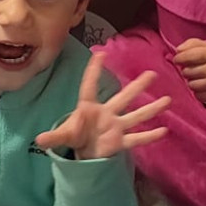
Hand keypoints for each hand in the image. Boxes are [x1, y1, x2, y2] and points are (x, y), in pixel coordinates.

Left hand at [35, 54, 169, 160]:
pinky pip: (137, 138)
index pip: (90, 86)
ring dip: (151, 109)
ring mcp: (116, 126)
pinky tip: (164, 130)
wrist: (85, 152)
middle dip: (137, 86)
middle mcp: (107, 113)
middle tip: (151, 73)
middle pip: (123, 97)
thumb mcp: (63, 136)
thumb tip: (38, 140)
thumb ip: (53, 138)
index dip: (93, 71)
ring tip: (167, 100)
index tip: (100, 53)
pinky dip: (150, 136)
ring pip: (136, 116)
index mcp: (89, 107)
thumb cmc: (76, 136)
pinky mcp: (121, 141)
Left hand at [171, 39, 205, 103]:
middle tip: (195, 69)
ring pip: (191, 85)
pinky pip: (197, 96)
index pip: (188, 56)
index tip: (177, 59)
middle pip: (187, 72)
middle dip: (187, 70)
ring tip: (200, 77)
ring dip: (192, 81)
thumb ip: (191, 44)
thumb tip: (178, 51)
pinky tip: (205, 86)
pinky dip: (198, 92)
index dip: (179, 58)